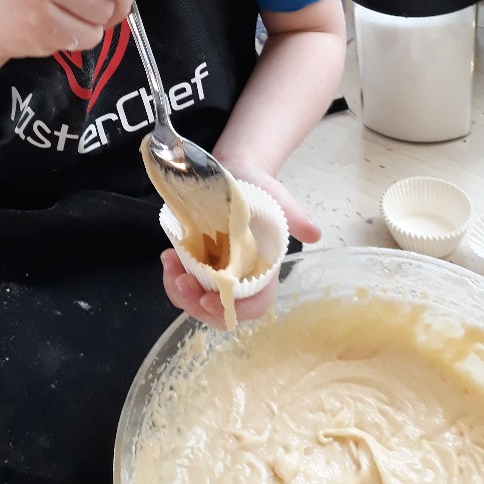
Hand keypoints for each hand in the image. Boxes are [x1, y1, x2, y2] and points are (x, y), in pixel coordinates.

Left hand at [160, 169, 319, 330]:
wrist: (232, 172)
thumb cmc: (257, 188)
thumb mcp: (276, 197)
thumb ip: (293, 214)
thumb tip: (314, 233)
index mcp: (262, 271)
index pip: (254, 305)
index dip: (233, 309)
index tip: (210, 300)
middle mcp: (238, 279)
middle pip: (219, 311)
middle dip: (196, 303)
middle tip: (181, 281)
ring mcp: (215, 273)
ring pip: (196, 300)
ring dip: (179, 291)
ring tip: (170, 264)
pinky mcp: (195, 263)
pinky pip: (182, 282)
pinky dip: (172, 275)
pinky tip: (168, 256)